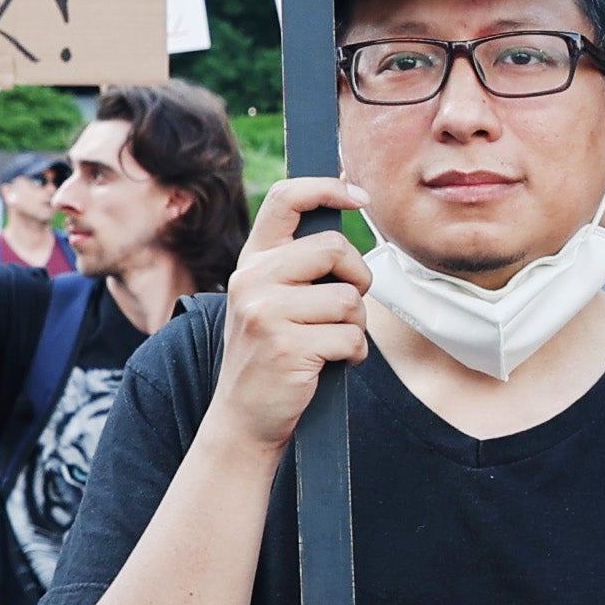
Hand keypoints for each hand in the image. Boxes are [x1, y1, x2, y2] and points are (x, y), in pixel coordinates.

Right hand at [213, 182, 370, 450]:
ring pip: (349, 299)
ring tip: (329, 343)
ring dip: (355, 325)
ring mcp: (266, 313)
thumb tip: (350, 208)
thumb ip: (299, 263)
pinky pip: (352, 337)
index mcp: (252, 262)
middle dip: (358, 277)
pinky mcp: (287, 347)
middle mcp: (252, 281)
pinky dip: (353, 354)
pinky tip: (329, 364)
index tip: (360, 196)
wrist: (244, 417)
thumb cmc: (273, 353)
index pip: (285, 199)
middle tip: (348, 303)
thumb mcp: (272, 299)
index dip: (327, 188)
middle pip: (334, 248)